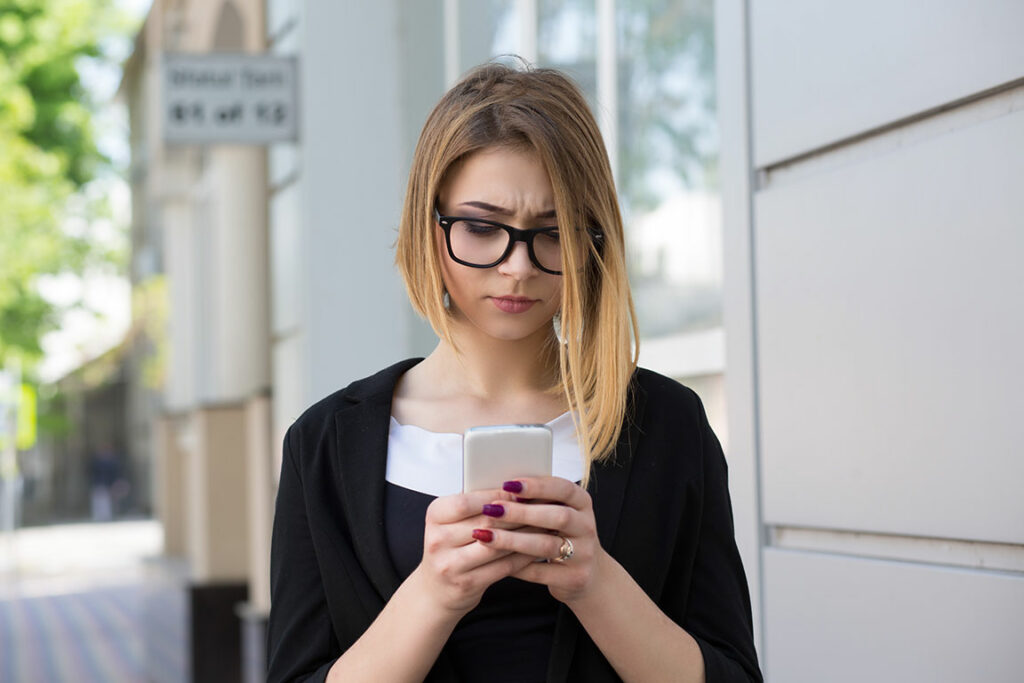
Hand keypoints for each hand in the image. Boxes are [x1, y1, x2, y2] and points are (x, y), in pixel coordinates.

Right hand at [414, 488, 538, 616]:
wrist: (436, 590)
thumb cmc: (450, 549)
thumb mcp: (452, 523)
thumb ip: (477, 506)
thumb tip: (515, 487)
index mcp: (434, 516)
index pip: (466, 501)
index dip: (496, 495)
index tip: (521, 491)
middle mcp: (438, 540)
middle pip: (485, 523)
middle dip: (517, 514)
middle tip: (542, 505)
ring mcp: (450, 565)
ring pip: (497, 546)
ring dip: (525, 535)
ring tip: (544, 525)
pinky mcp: (466, 584)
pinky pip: (503, 566)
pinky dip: (523, 556)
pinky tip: (537, 548)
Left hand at [472, 476, 604, 604]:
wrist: (589, 574)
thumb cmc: (562, 535)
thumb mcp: (558, 513)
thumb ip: (537, 501)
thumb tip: (497, 490)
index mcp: (582, 504)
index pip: (563, 489)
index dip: (537, 486)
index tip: (508, 484)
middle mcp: (587, 527)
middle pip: (558, 517)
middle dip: (522, 513)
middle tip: (492, 509)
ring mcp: (584, 554)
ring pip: (547, 545)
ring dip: (513, 540)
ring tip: (485, 535)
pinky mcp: (575, 578)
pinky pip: (541, 572)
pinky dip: (516, 566)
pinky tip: (494, 560)